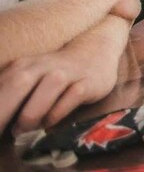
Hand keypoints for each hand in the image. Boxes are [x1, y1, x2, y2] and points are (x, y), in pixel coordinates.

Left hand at [0, 48, 118, 134]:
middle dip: (3, 110)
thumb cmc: (55, 74)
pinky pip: (73, 96)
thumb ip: (9, 94)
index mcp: (22, 66)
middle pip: (18, 83)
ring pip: (48, 88)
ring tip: (22, 130)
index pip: (0, 86)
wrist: (95, 52)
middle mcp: (43, 66)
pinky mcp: (88, 82)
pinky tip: (48, 124)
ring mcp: (67, 73)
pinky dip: (58, 113)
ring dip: (31, 113)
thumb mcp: (28, 78)